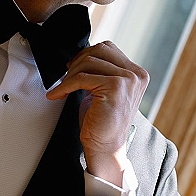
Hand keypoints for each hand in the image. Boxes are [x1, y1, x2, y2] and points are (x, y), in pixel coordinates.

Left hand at [47, 41, 148, 186]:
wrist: (106, 147)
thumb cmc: (103, 122)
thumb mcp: (105, 90)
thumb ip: (101, 71)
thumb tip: (81, 55)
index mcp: (137, 73)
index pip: (108, 48)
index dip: (86, 54)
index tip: (73, 67)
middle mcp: (136, 75)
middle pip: (98, 50)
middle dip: (77, 63)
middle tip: (66, 78)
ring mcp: (128, 80)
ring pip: (88, 62)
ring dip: (69, 75)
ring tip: (63, 89)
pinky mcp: (115, 87)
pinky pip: (82, 78)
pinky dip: (65, 86)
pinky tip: (58, 94)